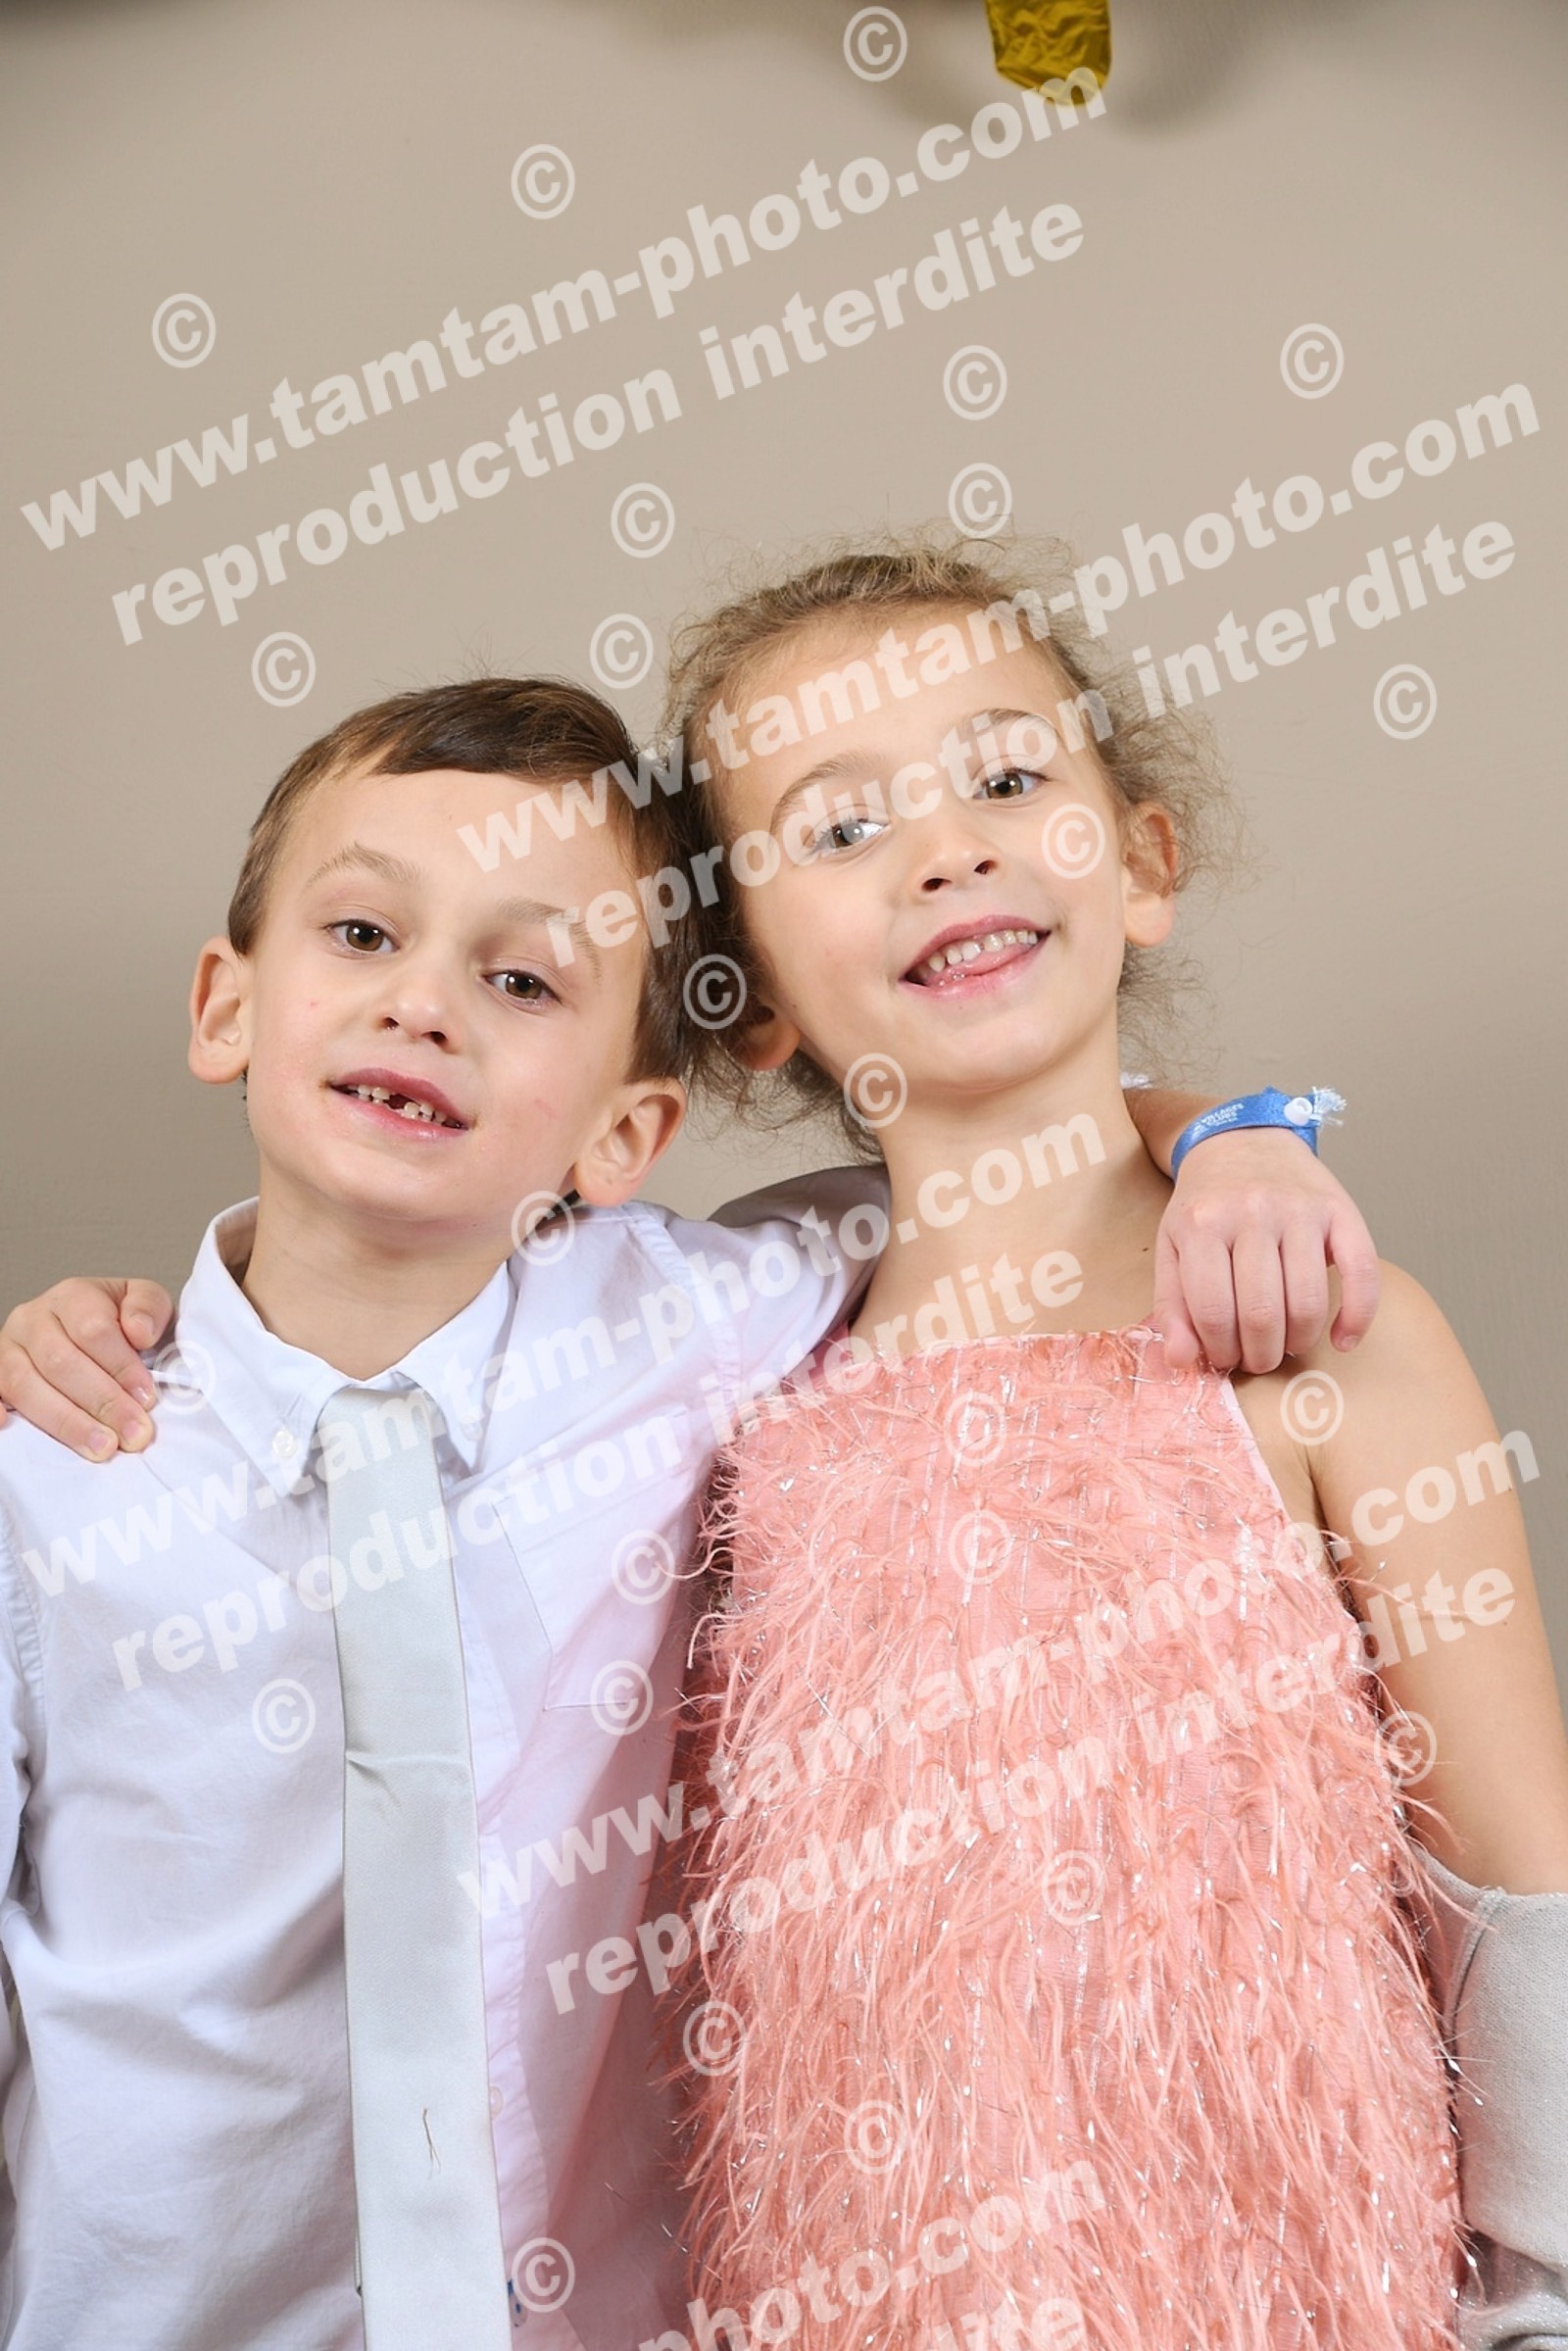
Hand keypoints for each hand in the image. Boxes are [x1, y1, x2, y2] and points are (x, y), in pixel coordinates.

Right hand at [0, 1278, 174, 1459]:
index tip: (147, 1398)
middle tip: (132, 1434)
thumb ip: (148, 1307)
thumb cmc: (121, 1322)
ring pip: (25, 1384)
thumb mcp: (146, 1302)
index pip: (92, 1329)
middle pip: (60, 1361)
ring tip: (103, 1447)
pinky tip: (11, 1428)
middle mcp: (33, 1319)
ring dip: (67, 1422)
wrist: (96, 1329)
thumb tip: (139, 1332)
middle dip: (101, 1402)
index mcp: (72, 1296)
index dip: (121, 1367)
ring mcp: (9, 1348)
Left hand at [1151, 1131, 1378, 1372]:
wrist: (1242, 1141)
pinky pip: (1362, 1273)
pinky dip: (1357, 1317)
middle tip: (1257, 1359)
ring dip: (1299, 1341)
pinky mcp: (1340, 1210)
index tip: (1225, 1358)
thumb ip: (1172, 1306)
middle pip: (1261, 1313)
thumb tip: (1182, 1361)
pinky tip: (1344, 1339)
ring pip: (1308, 1302)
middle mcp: (1253, 1212)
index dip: (1220, 1350)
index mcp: (1203, 1224)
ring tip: (1288, 1345)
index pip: (1213, 1312)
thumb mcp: (1173, 1247)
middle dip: (1260, 1355)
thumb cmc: (1207, 1203)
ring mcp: (1300, 1210)